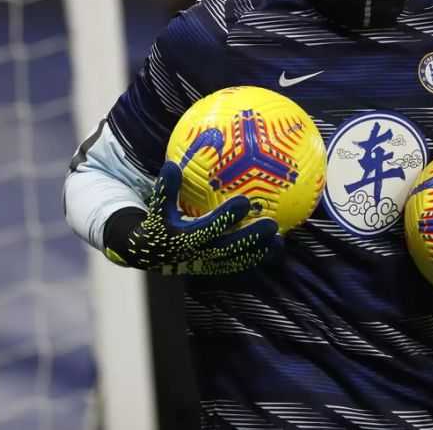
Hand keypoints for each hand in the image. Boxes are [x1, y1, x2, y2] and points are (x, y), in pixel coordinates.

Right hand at [105, 161, 282, 274]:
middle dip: (251, 237)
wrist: (152, 255)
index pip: (209, 227)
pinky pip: (239, 265)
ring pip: (238, 260)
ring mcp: (208, 263)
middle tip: (271, 224)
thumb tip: (172, 164)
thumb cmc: (159, 223)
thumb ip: (165, 188)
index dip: (226, 216)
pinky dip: (257, 258)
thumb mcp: (157, 207)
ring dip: (259, 252)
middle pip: (229, 247)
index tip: (245, 201)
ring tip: (280, 240)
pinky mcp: (216, 268)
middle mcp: (199, 253)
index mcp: (184, 238)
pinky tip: (275, 248)